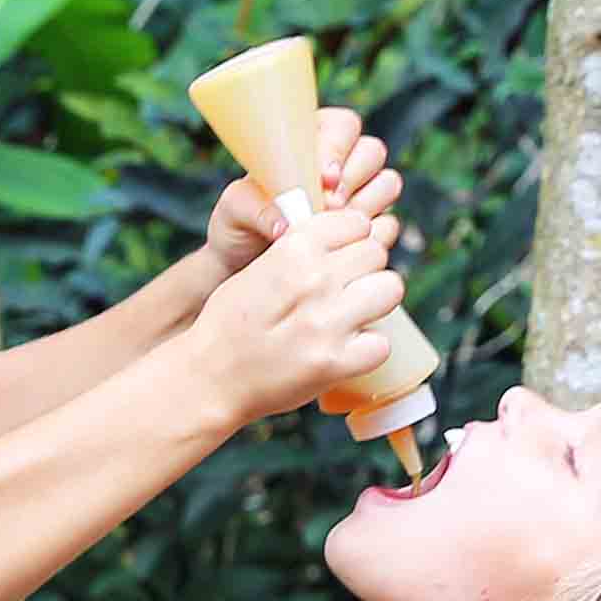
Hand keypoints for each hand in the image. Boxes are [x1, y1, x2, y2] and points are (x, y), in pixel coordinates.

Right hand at [186, 194, 404, 424]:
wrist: (210, 377)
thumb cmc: (230, 321)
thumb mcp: (258, 267)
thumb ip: (300, 249)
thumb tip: (351, 234)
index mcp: (293, 248)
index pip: (356, 222)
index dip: (353, 239)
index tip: (341, 257)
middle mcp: (314, 279)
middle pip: (377, 253)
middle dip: (366, 269)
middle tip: (345, 290)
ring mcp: (327, 322)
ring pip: (390, 289)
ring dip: (376, 302)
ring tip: (353, 315)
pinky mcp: (336, 362)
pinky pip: (383, 342)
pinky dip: (369, 348)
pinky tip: (348, 349)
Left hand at [206, 105, 400, 274]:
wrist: (249, 264)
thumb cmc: (239, 224)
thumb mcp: (235, 209)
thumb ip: (255, 209)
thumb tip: (283, 225)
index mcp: (309, 138)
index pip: (342, 125)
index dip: (338, 149)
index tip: (324, 178)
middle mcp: (341, 160)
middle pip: (373, 151)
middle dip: (353, 179)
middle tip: (327, 206)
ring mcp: (360, 192)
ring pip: (388, 183)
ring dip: (365, 205)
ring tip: (331, 226)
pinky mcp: (371, 225)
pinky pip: (390, 223)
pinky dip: (372, 234)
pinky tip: (344, 246)